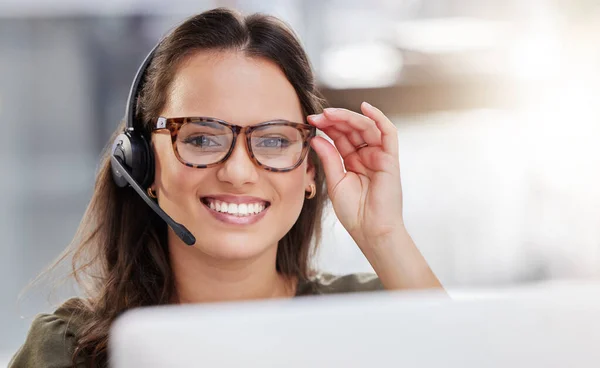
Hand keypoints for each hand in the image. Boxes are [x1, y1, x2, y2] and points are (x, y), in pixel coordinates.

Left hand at [307, 102, 403, 248]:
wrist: (370, 230)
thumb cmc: (355, 213)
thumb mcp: (335, 182)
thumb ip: (328, 158)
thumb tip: (316, 138)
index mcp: (352, 161)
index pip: (340, 136)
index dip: (327, 126)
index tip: (310, 120)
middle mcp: (366, 155)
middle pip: (352, 128)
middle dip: (334, 119)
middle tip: (317, 116)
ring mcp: (379, 155)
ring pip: (366, 126)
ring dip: (348, 117)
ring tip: (330, 114)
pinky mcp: (391, 158)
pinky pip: (388, 132)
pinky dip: (378, 117)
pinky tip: (365, 107)